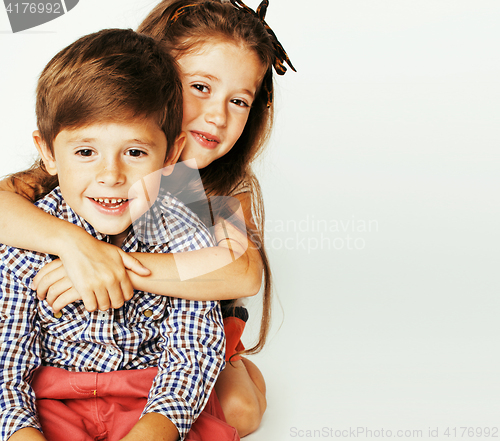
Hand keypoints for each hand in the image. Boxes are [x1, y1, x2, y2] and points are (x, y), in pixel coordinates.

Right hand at [33, 236, 149, 311]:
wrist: (76, 244)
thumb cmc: (98, 248)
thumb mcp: (119, 253)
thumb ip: (134, 264)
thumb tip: (148, 273)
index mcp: (120, 272)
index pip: (128, 295)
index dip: (123, 296)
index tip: (116, 294)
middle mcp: (111, 279)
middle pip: (117, 303)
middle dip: (113, 302)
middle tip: (107, 298)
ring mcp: (97, 284)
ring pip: (104, 306)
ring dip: (101, 304)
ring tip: (98, 298)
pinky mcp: (84, 288)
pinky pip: (91, 306)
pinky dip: (90, 305)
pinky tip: (89, 298)